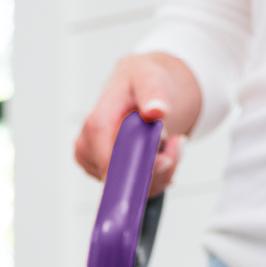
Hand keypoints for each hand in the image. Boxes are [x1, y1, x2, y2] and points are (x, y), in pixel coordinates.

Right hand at [74, 53, 202, 196]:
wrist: (140, 89)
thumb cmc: (140, 81)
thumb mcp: (149, 76)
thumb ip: (153, 93)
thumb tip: (156, 110)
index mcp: (95, 124)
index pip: (109, 161)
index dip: (136, 168)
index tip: (163, 160)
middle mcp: (88, 147)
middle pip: (121, 180)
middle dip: (155, 170)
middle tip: (177, 144)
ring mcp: (94, 164)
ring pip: (130, 189)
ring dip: (159, 173)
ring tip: (171, 144)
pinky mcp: (103, 175)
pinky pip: (133, 190)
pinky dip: (154, 177)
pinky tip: (160, 155)